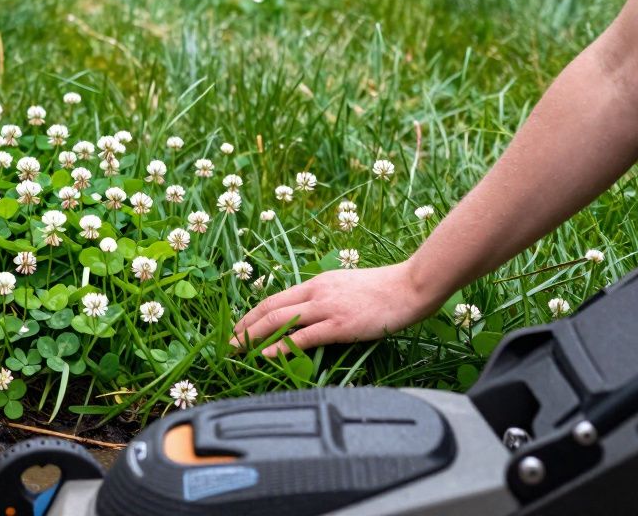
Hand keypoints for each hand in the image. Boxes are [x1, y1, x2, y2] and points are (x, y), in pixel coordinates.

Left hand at [231, 261, 442, 356]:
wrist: (409, 286)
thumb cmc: (384, 291)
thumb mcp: (347, 288)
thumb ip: (327, 298)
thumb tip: (312, 315)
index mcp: (317, 283)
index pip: (275, 298)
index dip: (253, 313)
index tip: (239, 327)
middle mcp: (316, 292)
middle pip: (270, 308)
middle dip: (245, 326)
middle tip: (228, 343)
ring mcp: (326, 308)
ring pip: (280, 320)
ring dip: (253, 335)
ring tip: (237, 350)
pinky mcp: (340, 325)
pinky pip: (303, 336)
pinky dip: (280, 345)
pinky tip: (266, 354)